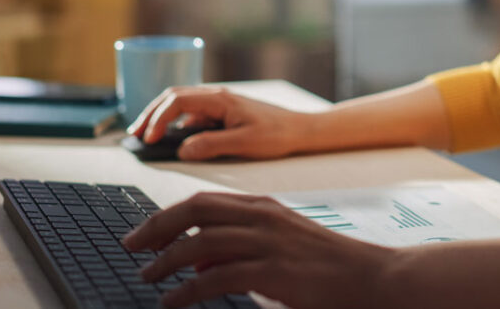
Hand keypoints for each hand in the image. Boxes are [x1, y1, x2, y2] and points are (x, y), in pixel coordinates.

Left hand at [122, 192, 391, 307]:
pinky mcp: (272, 271)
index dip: (167, 215)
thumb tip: (195, 261)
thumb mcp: (280, 244)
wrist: (368, 275)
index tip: (142, 232)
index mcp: (264, 206)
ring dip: (166, 260)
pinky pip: (217, 277)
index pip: (204, 201)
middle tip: (130, 247)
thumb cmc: (326, 264)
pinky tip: (173, 301)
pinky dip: (188, 290)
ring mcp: (268, 242)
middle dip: (157, 228)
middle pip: (196, 211)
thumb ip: (239, 247)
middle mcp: (263, 217)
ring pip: (201, 242)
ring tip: (147, 277)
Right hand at [127, 86, 314, 159]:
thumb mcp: (244, 143)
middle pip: (174, 97)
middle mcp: (218, 98)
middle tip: (135, 134)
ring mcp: (220, 105)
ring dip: (163, 117)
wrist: (301, 131)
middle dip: (152, 113)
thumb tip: (183, 149)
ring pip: (183, 104)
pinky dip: (178, 123)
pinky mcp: (224, 114)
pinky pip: (195, 115)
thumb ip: (211, 145)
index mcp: (220, 100)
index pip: (178, 100)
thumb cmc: (278, 135)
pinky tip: (174, 138)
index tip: (149, 137)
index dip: (159, 117)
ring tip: (147, 136)